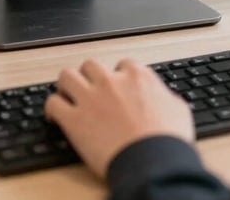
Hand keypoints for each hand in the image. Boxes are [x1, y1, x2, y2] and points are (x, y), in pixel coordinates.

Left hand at [44, 58, 193, 179]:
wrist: (153, 163)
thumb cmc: (168, 141)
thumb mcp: (177, 110)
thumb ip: (165, 97)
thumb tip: (165, 98)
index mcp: (137, 76)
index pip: (122, 64)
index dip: (118, 77)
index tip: (117, 87)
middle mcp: (111, 81)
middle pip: (90, 65)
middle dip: (89, 76)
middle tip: (90, 89)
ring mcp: (90, 98)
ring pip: (67, 76)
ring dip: (66, 85)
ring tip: (67, 95)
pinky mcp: (74, 120)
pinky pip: (53, 103)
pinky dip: (51, 108)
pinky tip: (54, 116)